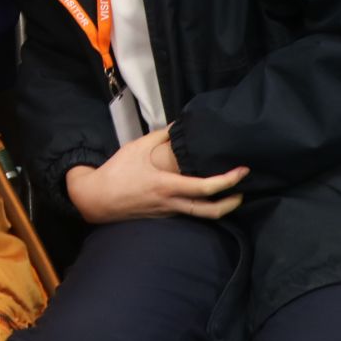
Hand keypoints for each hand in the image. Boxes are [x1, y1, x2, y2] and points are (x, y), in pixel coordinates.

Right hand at [65, 127, 247, 223]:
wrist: (97, 199)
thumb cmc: (116, 172)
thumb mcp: (137, 148)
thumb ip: (160, 136)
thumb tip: (179, 124)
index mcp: (167, 186)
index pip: (205, 188)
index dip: (228, 181)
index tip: (242, 172)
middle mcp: (171, 203)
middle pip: (211, 212)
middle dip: (232, 203)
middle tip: (243, 190)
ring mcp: (167, 213)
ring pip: (200, 215)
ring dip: (218, 206)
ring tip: (228, 194)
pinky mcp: (162, 216)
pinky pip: (187, 213)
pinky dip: (200, 205)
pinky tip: (201, 195)